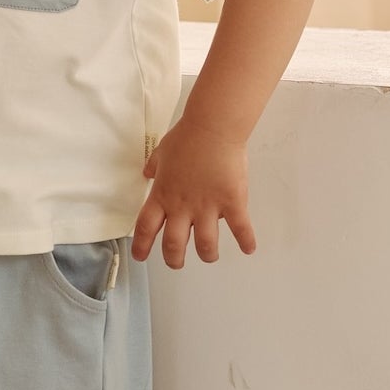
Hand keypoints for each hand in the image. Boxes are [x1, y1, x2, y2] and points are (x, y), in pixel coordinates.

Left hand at [131, 117, 255, 267]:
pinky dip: (246, 241)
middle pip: (174, 244)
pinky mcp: (232, 203)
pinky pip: (240, 228)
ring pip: (205, 244)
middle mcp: (183, 207)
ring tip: (209, 255)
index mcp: (163, 195)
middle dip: (174, 259)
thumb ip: (154, 166)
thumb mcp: (162, 151)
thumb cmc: (187, 136)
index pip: (146, 227)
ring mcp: (208, 207)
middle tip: (177, 262)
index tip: (141, 256)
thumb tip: (147, 173)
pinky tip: (248, 248)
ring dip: (207, 254)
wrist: (213, 127)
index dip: (142, 246)